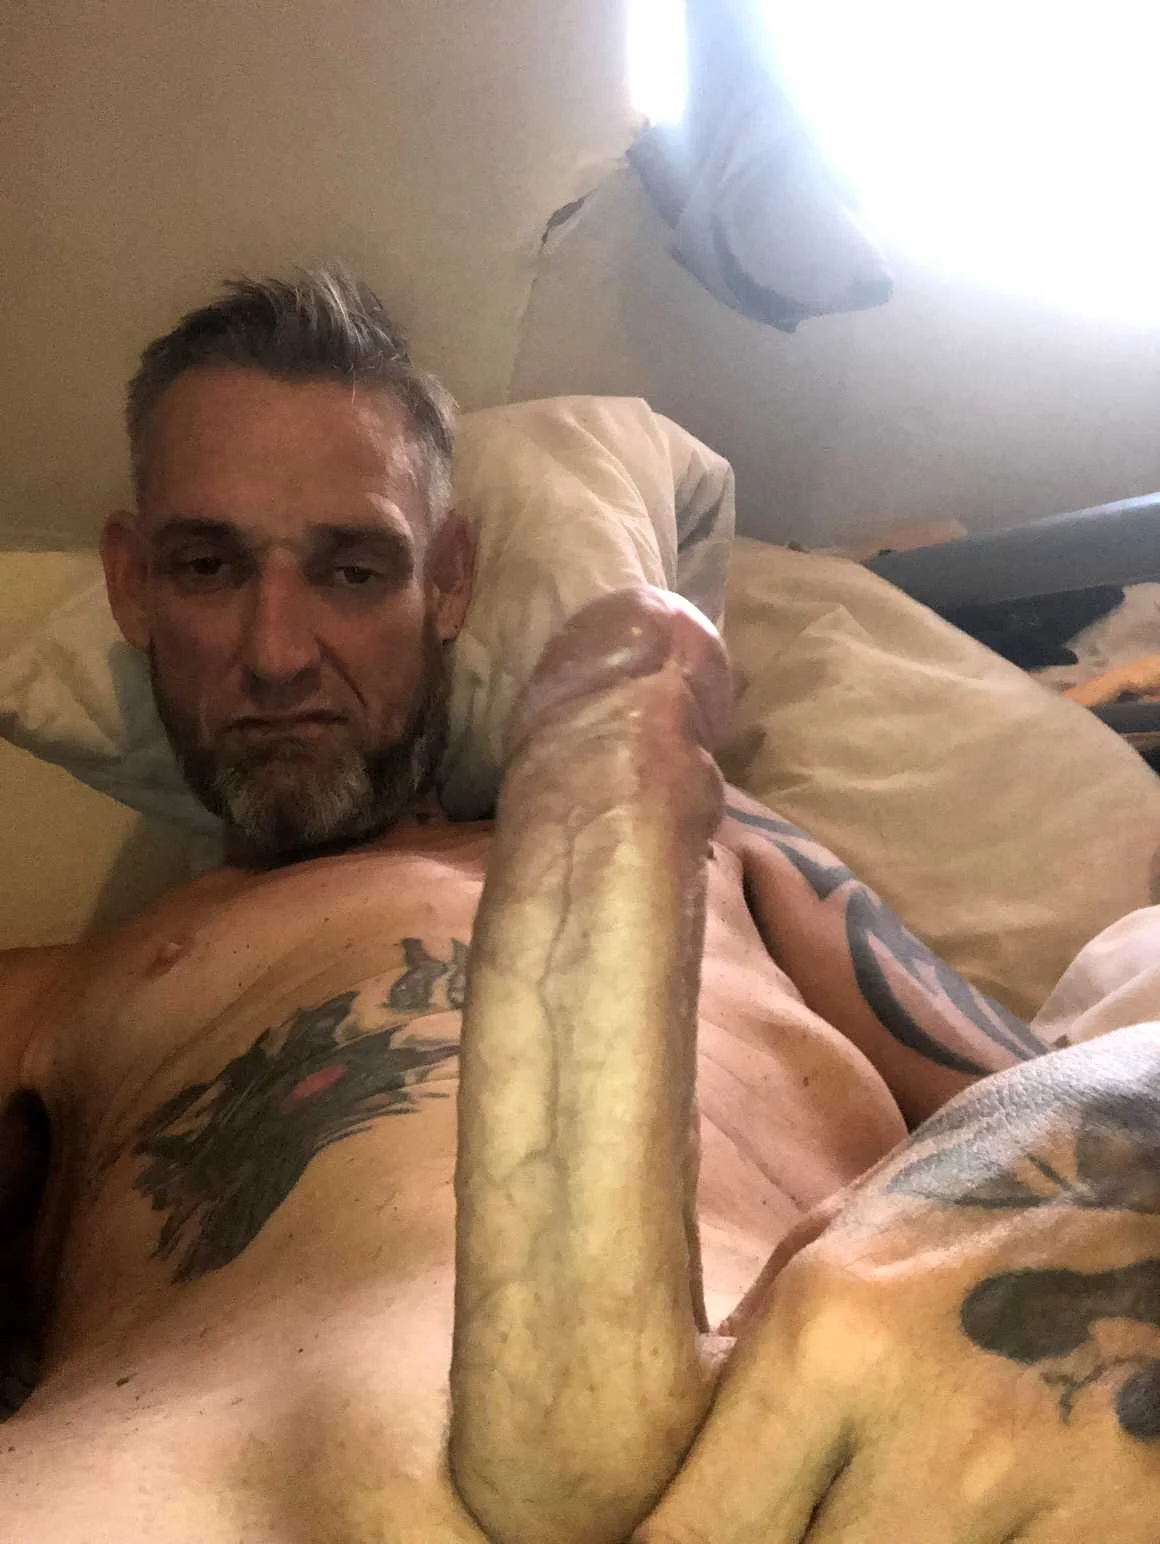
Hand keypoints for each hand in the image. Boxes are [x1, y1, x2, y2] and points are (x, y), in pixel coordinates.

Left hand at [636, 1026, 1159, 1542]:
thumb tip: (687, 1452)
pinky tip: (987, 1514)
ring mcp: (1051, 1492)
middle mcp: (935, 1428)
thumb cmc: (1012, 1176)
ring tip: (898, 1505)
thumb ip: (769, 1341)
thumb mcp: (861, 1221)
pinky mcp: (1138, 1530)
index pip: (703, 1534)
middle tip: (793, 1520)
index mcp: (834, 1331)